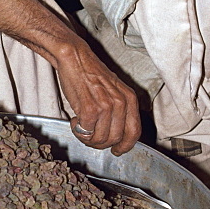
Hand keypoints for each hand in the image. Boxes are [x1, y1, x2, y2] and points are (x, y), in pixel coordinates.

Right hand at [55, 39, 141, 156]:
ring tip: (81, 125)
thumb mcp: (114, 90)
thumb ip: (120, 111)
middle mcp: (121, 102)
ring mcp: (106, 106)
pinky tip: (75, 120)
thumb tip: (118, 136)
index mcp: (130, 98)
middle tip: (90, 136)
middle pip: (116, 139)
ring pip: (100, 139)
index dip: (125, 146)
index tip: (117, 151)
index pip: (134, 131)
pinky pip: (86, 133)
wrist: (75, 58)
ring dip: (88, 138)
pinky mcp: (90, 109)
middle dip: (101, 143)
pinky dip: (78, 131)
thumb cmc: (91, 74)